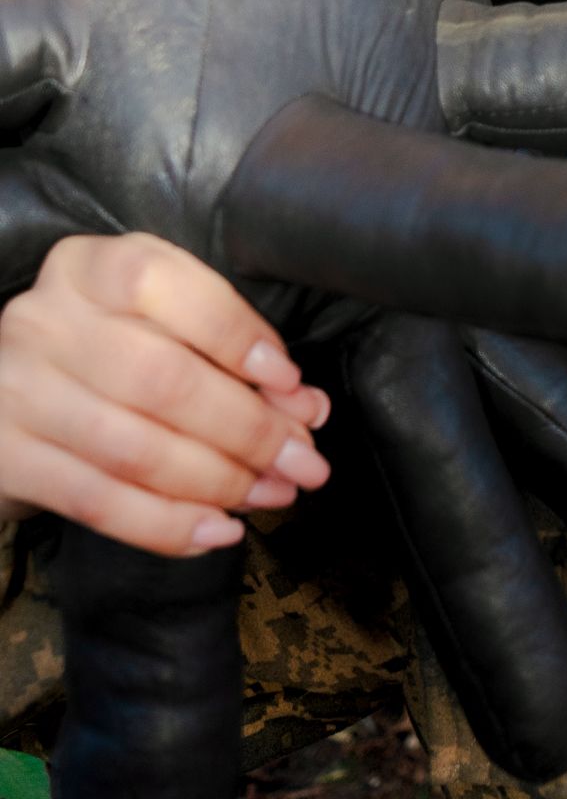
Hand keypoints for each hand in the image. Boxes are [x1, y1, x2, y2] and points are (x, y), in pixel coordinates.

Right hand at [0, 234, 329, 551]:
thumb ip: (232, 353)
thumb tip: (305, 408)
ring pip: (136, 450)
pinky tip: (219, 531)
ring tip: (274, 494)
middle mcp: (42, 322)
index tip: (290, 382)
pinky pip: (100, 504)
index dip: (235, 336)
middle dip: (249, 429)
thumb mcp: (162, 324)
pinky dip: (169, 525)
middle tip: (303, 460)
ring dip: (221, 483)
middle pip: (161, 379)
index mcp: (86, 268)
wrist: (9, 394)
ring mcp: (17, 392)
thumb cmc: (109, 349)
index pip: (162, 287)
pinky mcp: (7, 460)